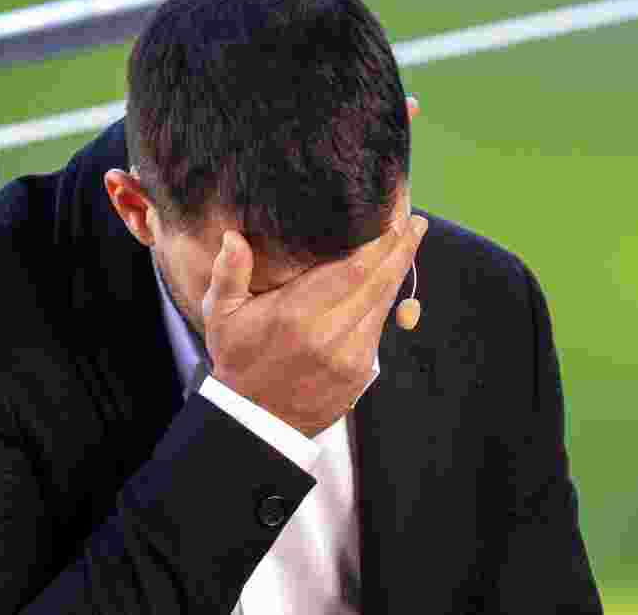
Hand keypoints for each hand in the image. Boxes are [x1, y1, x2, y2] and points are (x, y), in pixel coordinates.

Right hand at [202, 210, 427, 438]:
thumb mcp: (221, 316)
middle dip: (400, 249)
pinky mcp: (360, 371)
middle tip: (416, 222)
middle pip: (379, 282)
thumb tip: (234, 236)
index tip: (392, 218)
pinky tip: (393, 279)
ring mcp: (350, 356)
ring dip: (401, 271)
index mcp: (296, 315)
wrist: (257, 420)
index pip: (352, 270)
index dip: (379, 243)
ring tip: (411, 241)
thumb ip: (228, 273)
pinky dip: (390, 300)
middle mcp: (329, 334)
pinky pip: (381, 327)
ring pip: (385, 304)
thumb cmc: (239, 360)